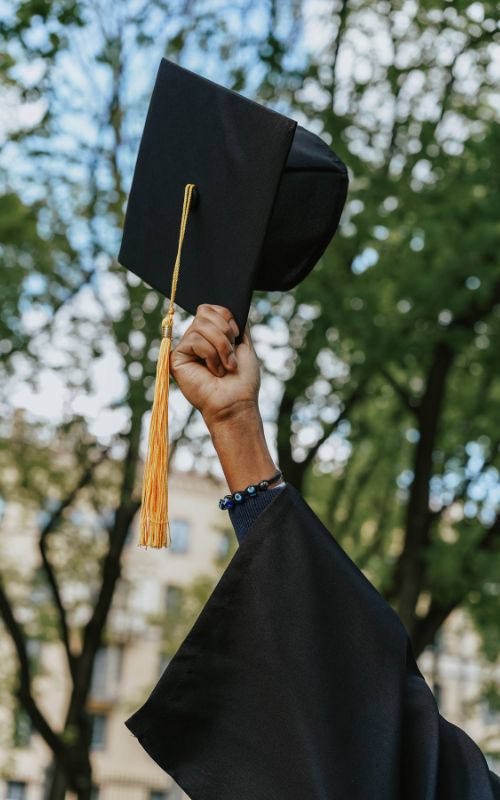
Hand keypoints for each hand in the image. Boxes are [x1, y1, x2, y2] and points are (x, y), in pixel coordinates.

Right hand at [170, 304, 260, 429]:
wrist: (236, 402)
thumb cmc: (242, 380)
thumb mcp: (244, 344)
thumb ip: (235, 324)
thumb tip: (228, 306)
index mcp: (210, 336)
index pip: (210, 308)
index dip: (226, 316)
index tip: (237, 335)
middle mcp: (195, 340)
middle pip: (204, 312)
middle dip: (224, 332)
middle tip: (231, 355)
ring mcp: (185, 348)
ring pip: (200, 325)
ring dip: (221, 346)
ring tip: (225, 366)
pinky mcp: (176, 357)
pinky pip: (194, 339)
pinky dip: (210, 355)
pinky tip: (213, 371)